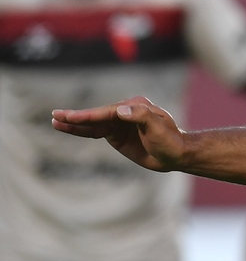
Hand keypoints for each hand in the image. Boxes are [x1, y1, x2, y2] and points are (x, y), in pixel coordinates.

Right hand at [51, 96, 185, 171]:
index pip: (108, 111)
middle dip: (76, 117)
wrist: (176, 154)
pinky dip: (81, 131)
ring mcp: (119, 123)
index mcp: (135, 106)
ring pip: (93, 123)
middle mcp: (125, 112)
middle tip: (56, 115)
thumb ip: (141, 117)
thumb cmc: (170, 140)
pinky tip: (68, 128)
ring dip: (74, 123)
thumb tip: (120, 110)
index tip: (73, 118)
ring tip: (54, 121)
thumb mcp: (158, 128)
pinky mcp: (116, 134)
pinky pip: (95, 132)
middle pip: (97, 115)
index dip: (90, 115)